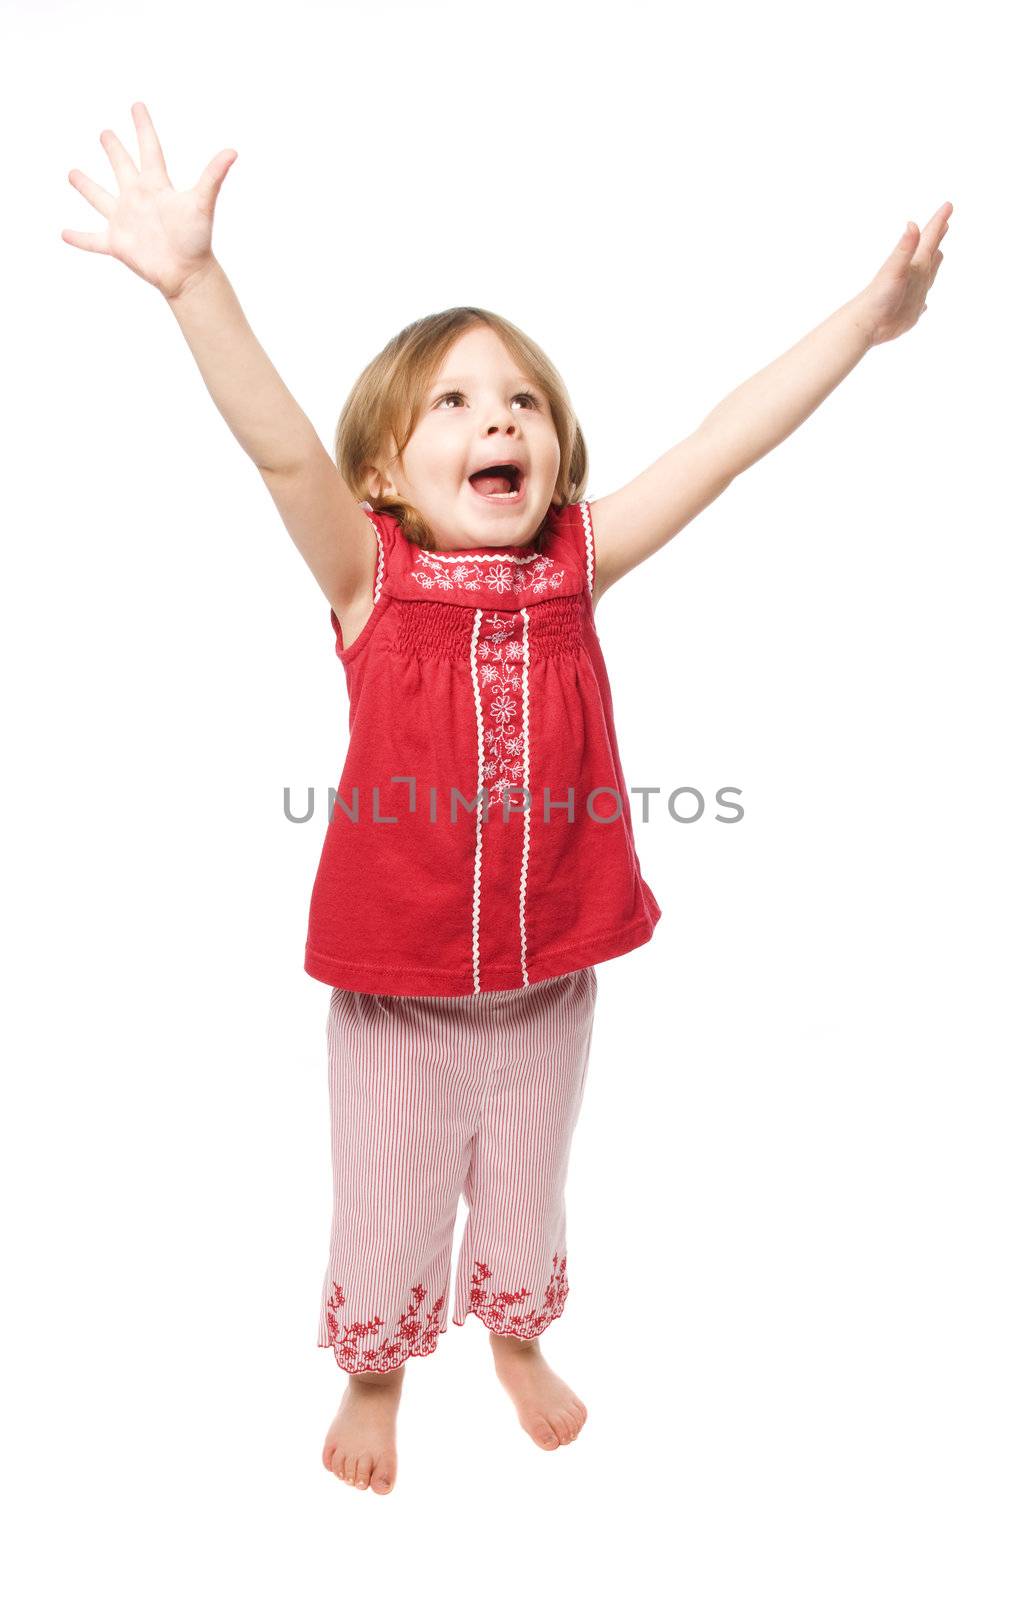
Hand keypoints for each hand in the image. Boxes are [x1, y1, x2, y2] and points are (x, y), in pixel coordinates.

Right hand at [61, 102, 236, 298]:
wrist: (188, 273)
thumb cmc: (197, 239)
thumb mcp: (202, 203)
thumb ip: (213, 176)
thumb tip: (233, 151)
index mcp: (156, 186)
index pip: (149, 149)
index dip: (143, 127)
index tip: (137, 106)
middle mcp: (138, 199)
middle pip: (122, 167)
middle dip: (114, 150)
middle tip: (105, 133)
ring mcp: (126, 221)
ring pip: (101, 199)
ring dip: (86, 187)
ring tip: (72, 173)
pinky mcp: (117, 244)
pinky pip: (92, 239)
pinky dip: (78, 237)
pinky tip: (64, 233)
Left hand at [854, 203, 952, 346]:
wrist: (865, 323)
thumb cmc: (878, 296)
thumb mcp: (894, 269)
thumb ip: (904, 249)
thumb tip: (912, 224)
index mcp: (913, 264)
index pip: (928, 238)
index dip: (938, 221)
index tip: (948, 205)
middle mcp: (914, 276)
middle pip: (928, 250)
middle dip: (937, 235)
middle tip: (944, 221)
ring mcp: (912, 293)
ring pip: (928, 273)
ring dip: (933, 261)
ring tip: (938, 252)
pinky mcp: (909, 311)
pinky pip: (921, 303)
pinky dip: (924, 300)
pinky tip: (924, 303)